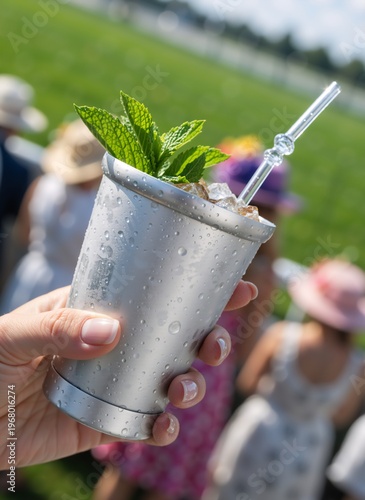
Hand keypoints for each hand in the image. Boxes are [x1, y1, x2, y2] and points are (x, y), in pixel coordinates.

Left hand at [0, 281, 256, 468]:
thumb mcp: (16, 334)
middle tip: (213, 345)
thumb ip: (59, 329)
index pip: (154, 292)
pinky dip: (162, 427)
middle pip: (176, 337)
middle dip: (208, 339)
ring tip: (182, 389)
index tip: (237, 286)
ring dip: (191, 384)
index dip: (199, 288)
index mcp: (100, 310)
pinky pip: (146, 423)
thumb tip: (111, 332)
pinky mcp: (108, 419)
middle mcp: (116, 344)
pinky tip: (163, 426)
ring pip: (170, 379)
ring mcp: (116, 382)